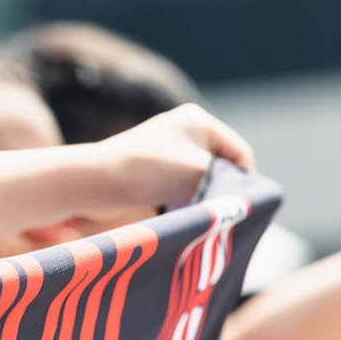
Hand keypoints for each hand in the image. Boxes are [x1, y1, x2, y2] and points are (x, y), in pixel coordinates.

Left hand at [98, 105, 254, 214]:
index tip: (239, 208)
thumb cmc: (150, 172)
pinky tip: (180, 217)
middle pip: (221, 168)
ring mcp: (168, 150)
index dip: (245, 183)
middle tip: (223, 216)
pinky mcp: (153, 171)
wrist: (95, 182)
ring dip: (201, 200)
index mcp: (200, 121)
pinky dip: (183, 203)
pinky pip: (180, 189)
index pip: (241, 154)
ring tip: (199, 217)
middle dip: (222, 192)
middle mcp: (185, 131)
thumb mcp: (200, 174)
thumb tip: (244, 200)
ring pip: (200, 182)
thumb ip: (229, 183)